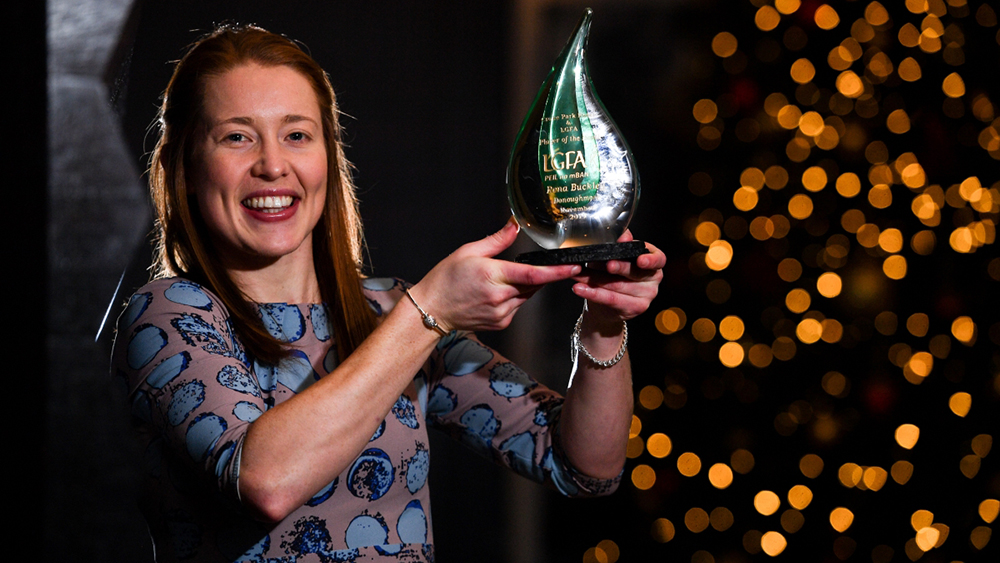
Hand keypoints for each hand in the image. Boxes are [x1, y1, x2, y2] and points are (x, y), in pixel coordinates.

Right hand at [409, 218, 581, 331]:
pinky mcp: (501, 322)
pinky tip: (498, 293)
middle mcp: (499, 297)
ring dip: (526, 286)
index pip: (533, 275)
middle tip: (545, 266)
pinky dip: (516, 297)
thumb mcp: (468, 251)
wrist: (432, 310)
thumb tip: (514, 225)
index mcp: (492, 275)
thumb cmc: (445, 279)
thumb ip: (496, 240)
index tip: (573, 267)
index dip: (556, 272)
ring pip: (527, 297)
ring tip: (505, 279)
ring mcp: (501, 313)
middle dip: (543, 276)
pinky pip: (518, 306)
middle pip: (534, 286)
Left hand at [570, 230, 664, 329]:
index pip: (658, 259)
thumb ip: (620, 245)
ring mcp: (647, 295)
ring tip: (579, 274)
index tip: (640, 260)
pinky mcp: (635, 308)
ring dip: (596, 279)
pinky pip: (611, 299)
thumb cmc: (613, 273)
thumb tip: (624, 235)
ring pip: (619, 286)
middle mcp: (653, 278)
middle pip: (636, 273)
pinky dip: (593, 293)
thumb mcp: (615, 255)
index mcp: (653, 261)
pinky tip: (580, 288)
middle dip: (619, 267)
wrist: (606, 302)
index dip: (650, 260)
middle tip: (607, 264)